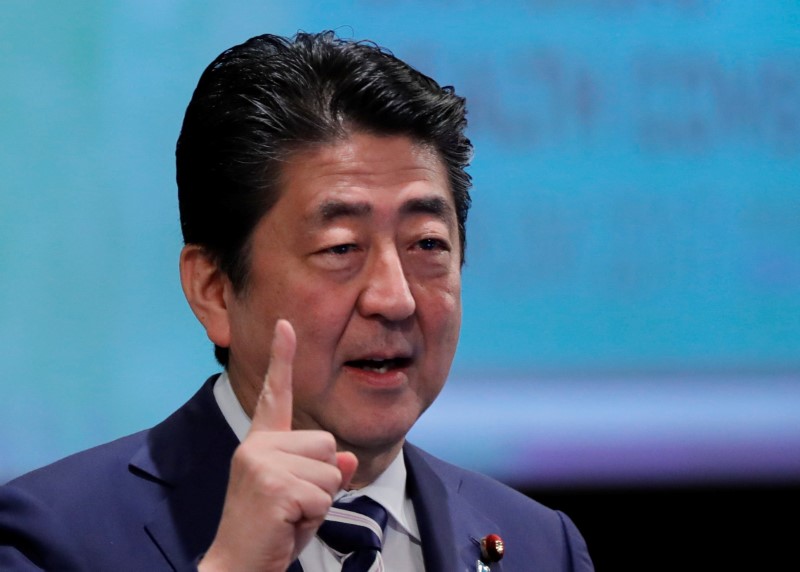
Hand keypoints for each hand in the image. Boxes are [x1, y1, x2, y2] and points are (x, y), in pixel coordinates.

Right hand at [199, 319, 357, 571]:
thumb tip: (344, 456)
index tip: (286, 324)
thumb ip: (322, 470)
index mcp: (261, 443)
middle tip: (291, 505)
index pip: (275, 394)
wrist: (239, 567)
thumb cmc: (272, 531)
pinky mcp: (272, 485)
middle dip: (322, 480)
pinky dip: (314, 517)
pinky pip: (323, 494)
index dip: (282, 357)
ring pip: (330, 470)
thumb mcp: (304, 495)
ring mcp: (261, 463)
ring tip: (289, 516)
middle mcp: (257, 446)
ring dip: (319, 501)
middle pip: (327, 443)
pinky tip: (287, 525)